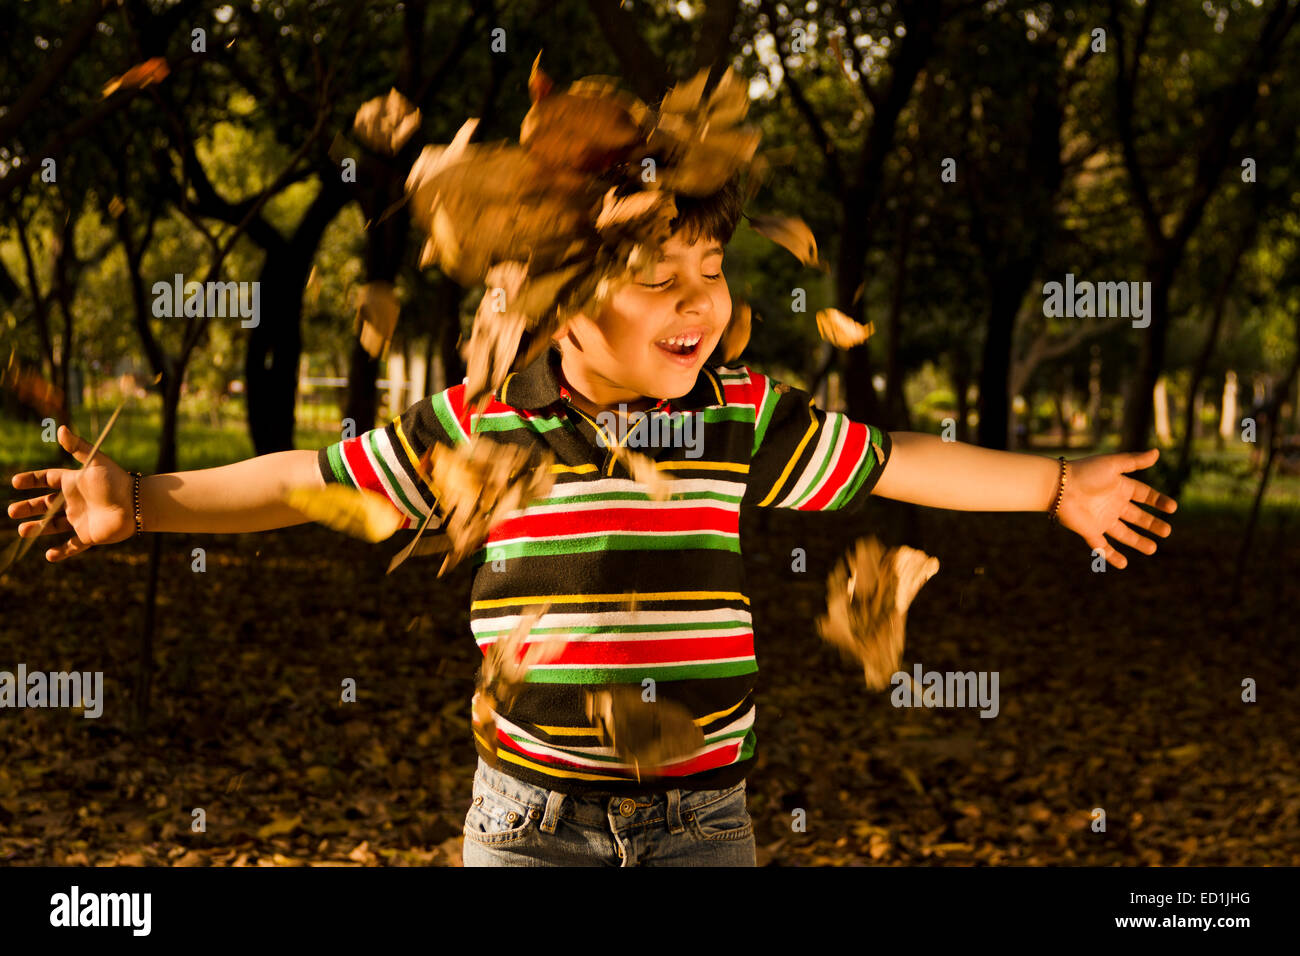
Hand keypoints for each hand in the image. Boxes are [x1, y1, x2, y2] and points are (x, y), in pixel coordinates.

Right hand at [7, 425, 136, 561]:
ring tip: (23, 531)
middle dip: (28, 508)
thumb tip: (61, 429)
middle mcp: (75, 501)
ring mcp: (81, 519)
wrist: (137, 504)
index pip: (47, 480)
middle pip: (45, 505)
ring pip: (54, 525)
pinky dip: (62, 552)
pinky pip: (73, 546)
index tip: (16, 482)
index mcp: (74, 483)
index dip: (31, 480)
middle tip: (12, 511)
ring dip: (37, 529)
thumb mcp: (96, 461)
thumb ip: (78, 447)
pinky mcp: (90, 536)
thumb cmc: (116, 481)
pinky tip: (49, 555)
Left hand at [1055, 447, 1176, 568]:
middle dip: (1152, 524)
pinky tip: (1124, 564)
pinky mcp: (1089, 531)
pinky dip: (1112, 556)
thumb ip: (1134, 461)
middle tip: (1166, 532)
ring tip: (1152, 549)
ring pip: (1124, 534)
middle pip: (1137, 517)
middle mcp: (1112, 504)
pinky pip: (1102, 547)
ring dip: (1138, 542)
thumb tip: (1157, 452)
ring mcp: (1101, 519)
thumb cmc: (1085, 472)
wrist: (1058, 486)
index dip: (1158, 501)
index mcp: (1120, 487)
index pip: (1144, 495)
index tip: (1172, 508)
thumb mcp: (1113, 464)